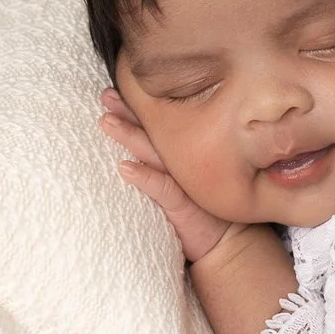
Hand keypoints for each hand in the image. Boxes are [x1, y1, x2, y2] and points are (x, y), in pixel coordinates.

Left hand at [98, 89, 237, 262]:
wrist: (228, 243)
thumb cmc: (204, 210)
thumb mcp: (188, 179)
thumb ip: (169, 160)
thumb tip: (139, 144)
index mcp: (186, 154)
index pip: (160, 126)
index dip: (137, 107)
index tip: (114, 90)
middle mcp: (186, 163)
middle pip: (154, 132)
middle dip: (129, 112)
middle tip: (106, 96)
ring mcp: (185, 183)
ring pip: (154, 153)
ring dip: (130, 136)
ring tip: (106, 121)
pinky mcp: (184, 206)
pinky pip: (162, 189)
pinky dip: (144, 177)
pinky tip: (124, 168)